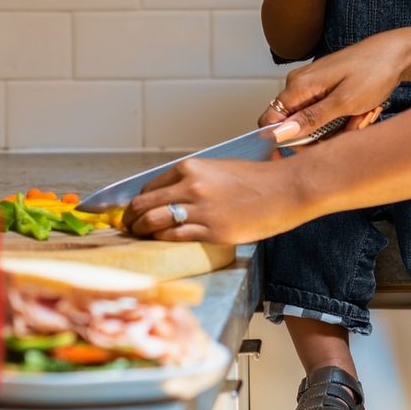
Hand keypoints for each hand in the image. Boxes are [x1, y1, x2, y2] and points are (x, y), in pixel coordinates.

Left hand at [123, 156, 307, 244]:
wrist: (284, 190)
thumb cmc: (254, 179)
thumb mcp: (217, 169)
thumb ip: (192, 180)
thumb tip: (169, 196)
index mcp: (190, 167)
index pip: (149, 186)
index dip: (136, 201)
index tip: (132, 209)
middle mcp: (190, 186)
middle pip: (144, 205)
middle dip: (130, 218)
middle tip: (126, 226)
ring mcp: (200, 210)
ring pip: (154, 222)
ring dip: (141, 231)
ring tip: (138, 236)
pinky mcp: (212, 231)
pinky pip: (175, 236)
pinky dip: (162, 240)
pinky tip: (160, 242)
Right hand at [262, 31, 408, 142]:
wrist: (396, 54)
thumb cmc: (373, 71)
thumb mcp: (344, 102)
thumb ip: (311, 119)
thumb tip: (282, 133)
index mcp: (298, 85)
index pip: (270, 120)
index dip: (279, 141)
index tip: (299, 155)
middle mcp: (299, 84)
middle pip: (295, 125)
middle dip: (322, 136)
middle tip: (349, 128)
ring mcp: (312, 85)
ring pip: (313, 122)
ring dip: (337, 128)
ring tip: (360, 116)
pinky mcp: (324, 87)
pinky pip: (325, 113)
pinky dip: (342, 118)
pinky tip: (359, 112)